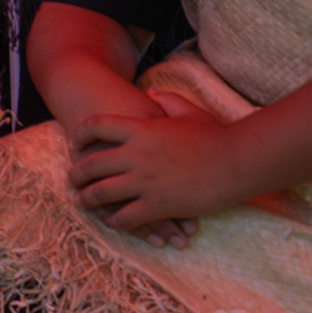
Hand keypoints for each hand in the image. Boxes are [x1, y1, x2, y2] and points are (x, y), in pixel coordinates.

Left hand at [66, 93, 249, 235]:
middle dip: (76, 172)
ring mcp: (146, 180)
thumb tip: (148, 92)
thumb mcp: (187, 111)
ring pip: (102, 192)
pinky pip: (126, 216)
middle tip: (72, 178)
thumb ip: (164, 100)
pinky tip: (113, 220)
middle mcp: (136, 154)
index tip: (74, 143)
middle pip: (92, 163)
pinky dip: (115, 220)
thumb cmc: (216, 136)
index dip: (80, 134)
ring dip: (87, 198)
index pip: (96, 126)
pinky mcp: (159, 204)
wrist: (240, 161)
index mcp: (140, 129)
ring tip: (81, 201)